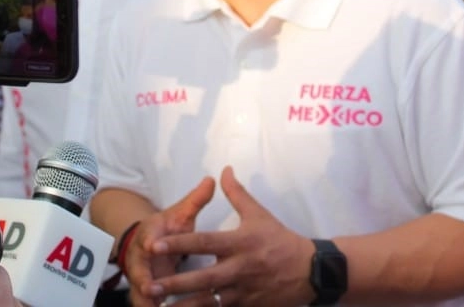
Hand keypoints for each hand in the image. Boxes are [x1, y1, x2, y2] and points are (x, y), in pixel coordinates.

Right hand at [123, 176, 215, 306]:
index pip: (147, 236)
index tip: (152, 245)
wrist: (147, 243)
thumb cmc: (168, 229)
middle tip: (147, 287)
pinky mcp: (145, 294)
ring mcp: (141, 277)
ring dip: (145, 301)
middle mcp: (141, 257)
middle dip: (142, 278)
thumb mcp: (180, 214)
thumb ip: (195, 201)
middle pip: (138, 269)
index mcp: (150, 234)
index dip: (149, 241)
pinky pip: (147, 305)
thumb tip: (210, 180)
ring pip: (140, 293)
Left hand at [143, 167, 311, 306]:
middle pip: (204, 278)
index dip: (180, 243)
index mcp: (240, 243)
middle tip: (151, 286)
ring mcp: (245, 291)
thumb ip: (236, 193)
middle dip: (177, 283)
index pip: (204, 242)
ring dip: (186, 306)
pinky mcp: (250, 306)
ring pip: (211, 302)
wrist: (311, 271)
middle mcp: (240, 268)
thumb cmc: (280, 239)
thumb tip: (223, 169)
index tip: (156, 245)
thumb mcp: (259, 214)